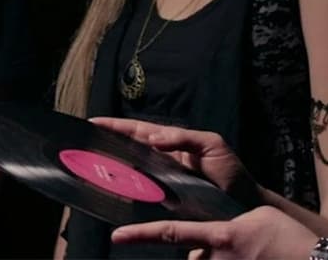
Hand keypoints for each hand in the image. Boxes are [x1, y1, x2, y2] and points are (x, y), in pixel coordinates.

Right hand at [89, 117, 258, 203]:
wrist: (244, 204)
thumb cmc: (231, 173)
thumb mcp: (212, 145)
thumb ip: (183, 137)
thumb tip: (152, 138)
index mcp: (171, 142)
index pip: (138, 130)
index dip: (116, 125)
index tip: (93, 122)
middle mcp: (162, 159)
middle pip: (128, 148)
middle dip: (106, 142)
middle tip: (84, 141)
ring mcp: (161, 179)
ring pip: (130, 169)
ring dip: (111, 165)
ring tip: (89, 162)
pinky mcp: (163, 199)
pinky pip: (139, 191)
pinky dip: (124, 188)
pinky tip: (111, 189)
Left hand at [111, 206, 317, 259]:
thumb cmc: (289, 237)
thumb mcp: (256, 220)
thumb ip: (228, 227)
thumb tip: (214, 239)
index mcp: (221, 235)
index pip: (172, 234)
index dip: (141, 235)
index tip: (117, 237)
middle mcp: (220, 258)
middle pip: (193, 258)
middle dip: (201, 255)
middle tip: (217, 246)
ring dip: (219, 259)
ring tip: (251, 251)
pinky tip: (255, 256)